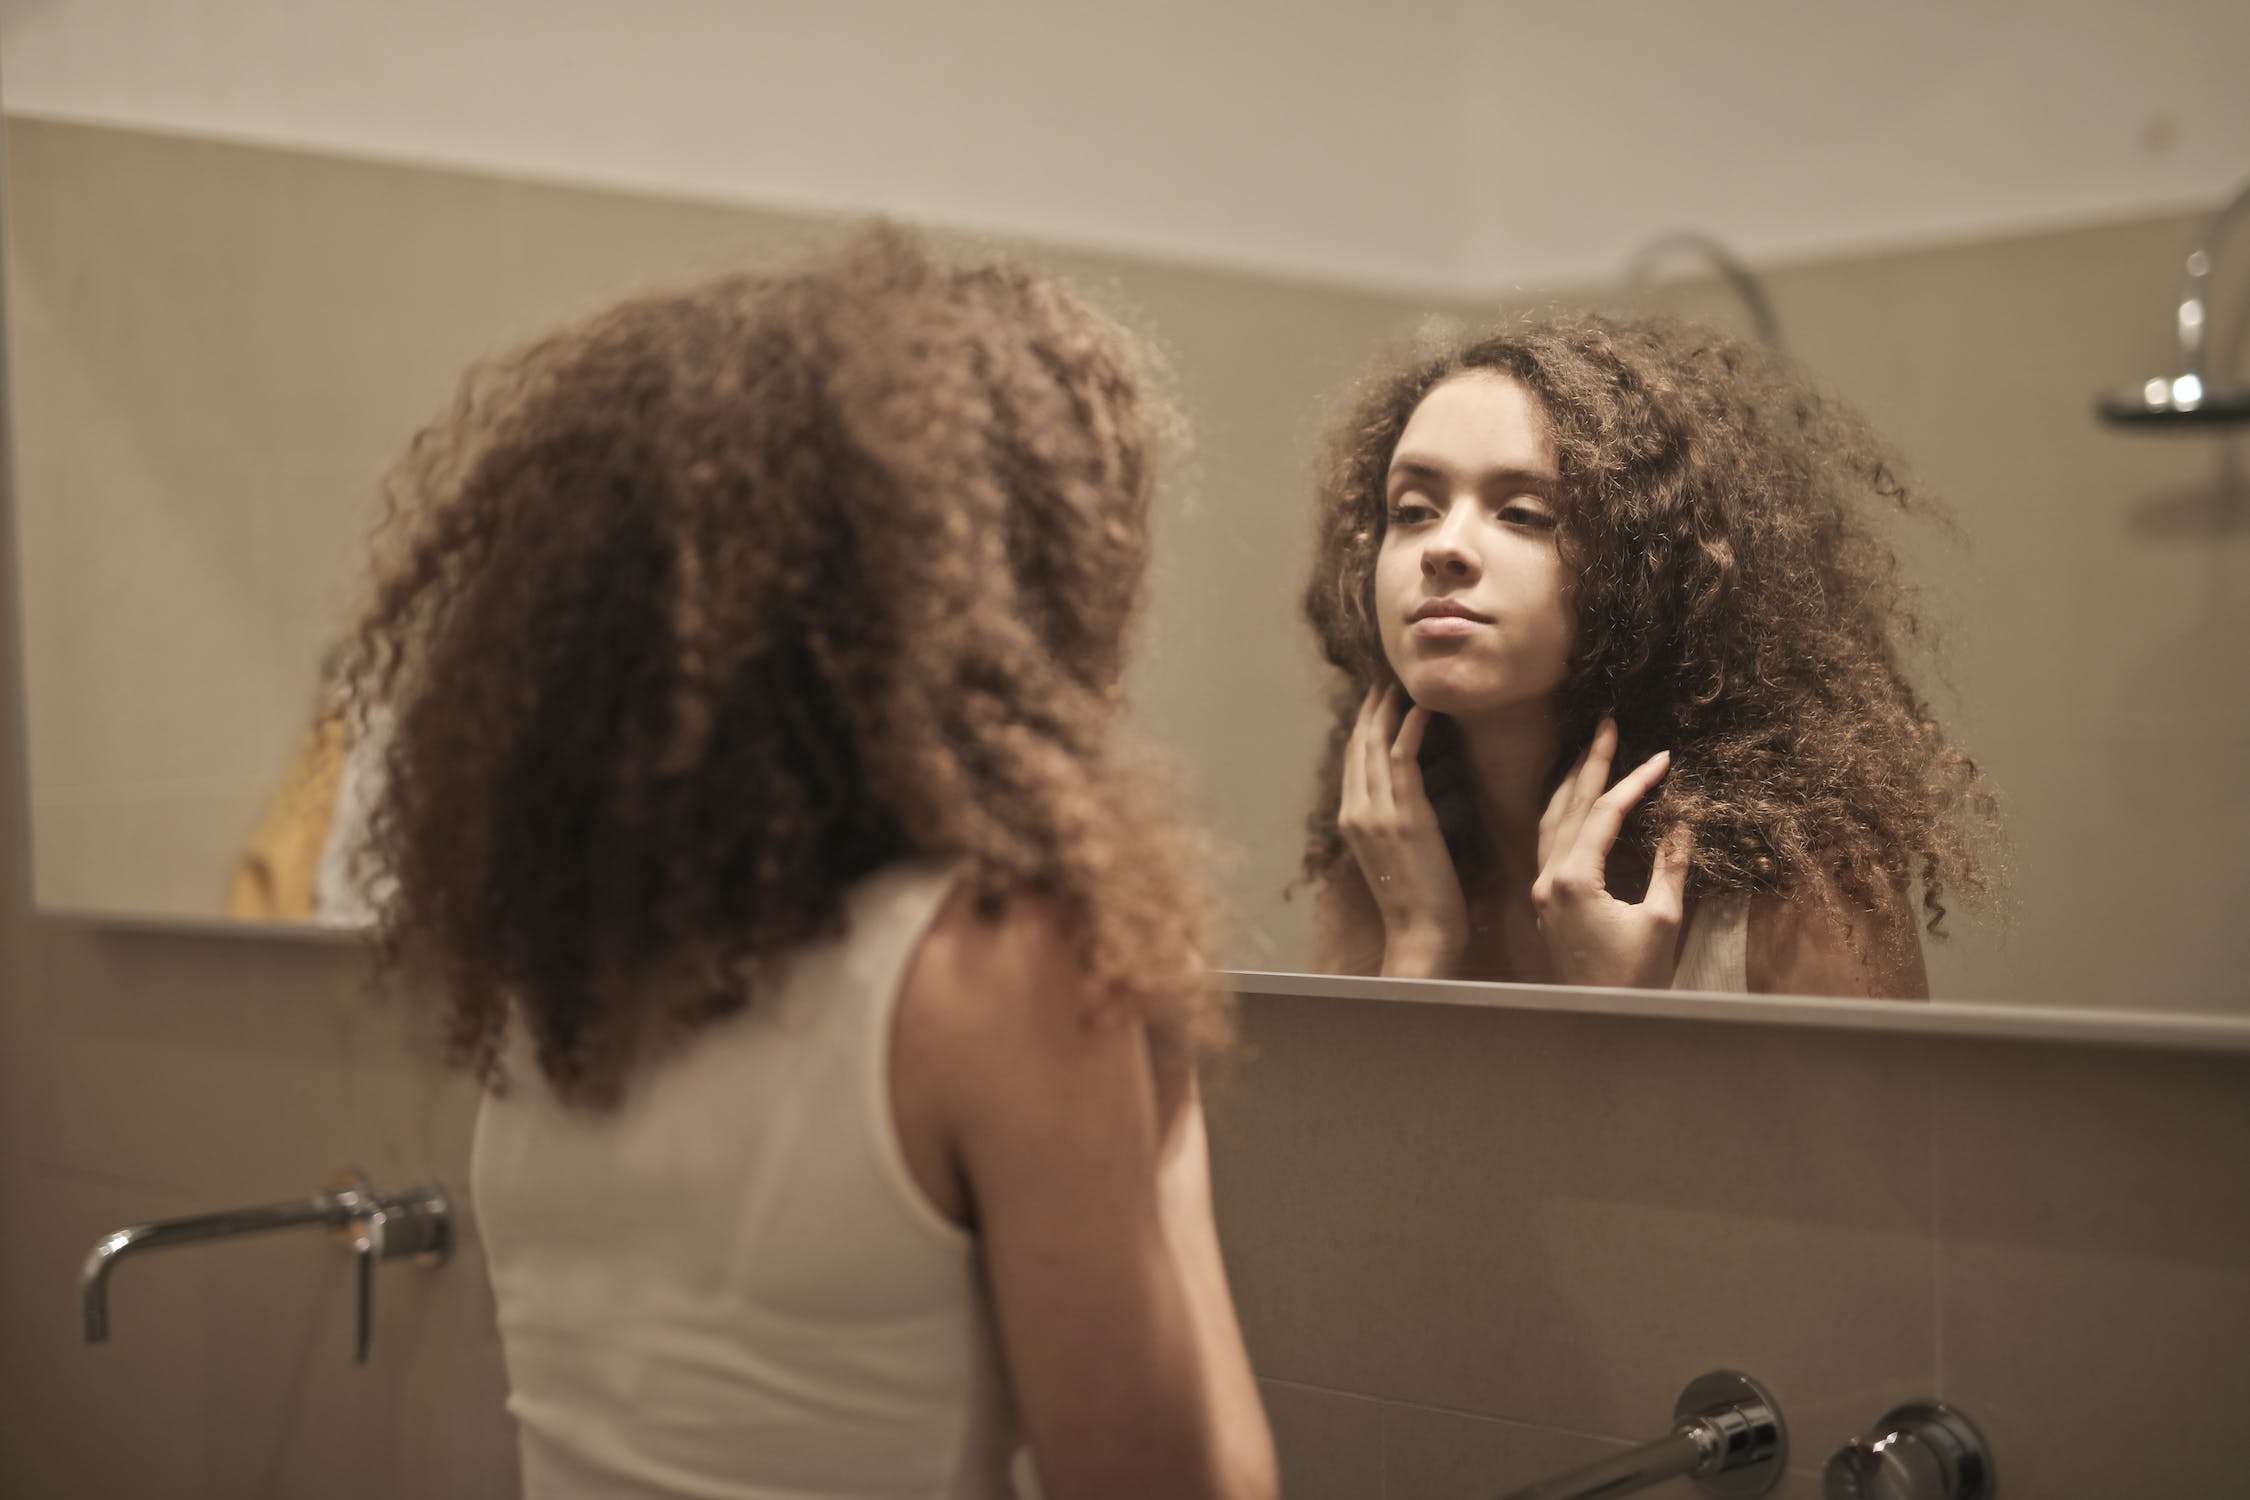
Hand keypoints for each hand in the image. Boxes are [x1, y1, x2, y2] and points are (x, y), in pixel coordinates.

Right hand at [1337, 684, 1468, 977]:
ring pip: (1376, 747)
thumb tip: (1405, 797)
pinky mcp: (1404, 815)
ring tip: (1402, 686)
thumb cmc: (1416, 902)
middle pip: (1358, 747)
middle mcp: (1355, 812)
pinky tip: (1422, 709)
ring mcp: (1376, 813)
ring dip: (1388, 711)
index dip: (1363, 727)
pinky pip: (1403, 759)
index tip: (1375, 701)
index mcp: (1350, 821)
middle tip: (1385, 681)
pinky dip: (1410, 729)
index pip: (1352, 761)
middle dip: (1370, 711)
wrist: (1421, 932)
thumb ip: (1390, 822)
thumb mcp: (1392, 855)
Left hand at [1532, 718, 1692, 988]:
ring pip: (1552, 822)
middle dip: (1591, 764)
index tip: (1663, 757)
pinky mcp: (1548, 901)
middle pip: (1568, 807)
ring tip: (1592, 752)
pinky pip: (1550, 842)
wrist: (1600, 1021)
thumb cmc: (1633, 978)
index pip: (1603, 813)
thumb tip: (1681, 820)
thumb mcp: (1661, 921)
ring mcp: (1544, 890)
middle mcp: (1549, 878)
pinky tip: (1576, 802)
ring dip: (1572, 784)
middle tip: (1608, 725)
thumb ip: (1669, 866)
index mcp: (1573, 880)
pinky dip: (1564, 813)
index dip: (1634, 782)